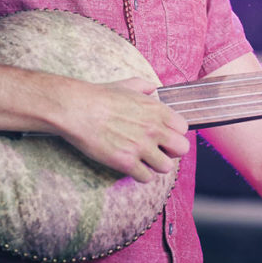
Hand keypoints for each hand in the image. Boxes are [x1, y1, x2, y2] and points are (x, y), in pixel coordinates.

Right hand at [53, 77, 189, 182]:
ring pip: (166, 167)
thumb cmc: (100, 96)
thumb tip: (153, 87)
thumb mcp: (127, 85)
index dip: (174, 133)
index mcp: (157, 110)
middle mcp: (154, 129)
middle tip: (158, 150)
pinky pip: (146, 178)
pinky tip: (132, 166)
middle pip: (182, 149)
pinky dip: (141, 175)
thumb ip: (144, 86)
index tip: (164, 135)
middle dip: (171, 151)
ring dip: (156, 165)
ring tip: (144, 160)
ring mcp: (141, 147)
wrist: (78, 109)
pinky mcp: (126, 162)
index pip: (184, 128)